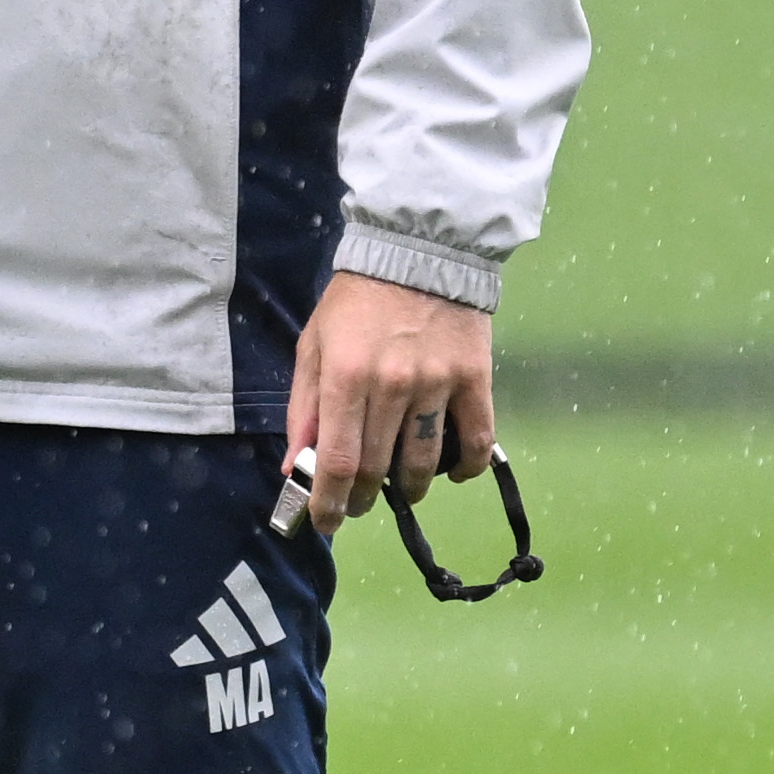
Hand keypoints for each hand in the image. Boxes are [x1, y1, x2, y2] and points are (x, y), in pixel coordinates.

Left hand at [282, 270, 494, 528]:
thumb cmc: (357, 300)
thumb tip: (297, 466)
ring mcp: (437, 384)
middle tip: (358, 504)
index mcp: (345, 375)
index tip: (326, 523)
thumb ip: (304, 408)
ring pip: (425, 463)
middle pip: (378, 469)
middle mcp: (391, 385)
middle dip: (363, 499)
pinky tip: (452, 474)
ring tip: (401, 490)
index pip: (338, 462)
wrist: (420, 250)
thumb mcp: (314, 345)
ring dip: (410, 489)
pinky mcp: (475, 379)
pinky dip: (465, 468)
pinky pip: (477, 441)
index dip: (329, 504)